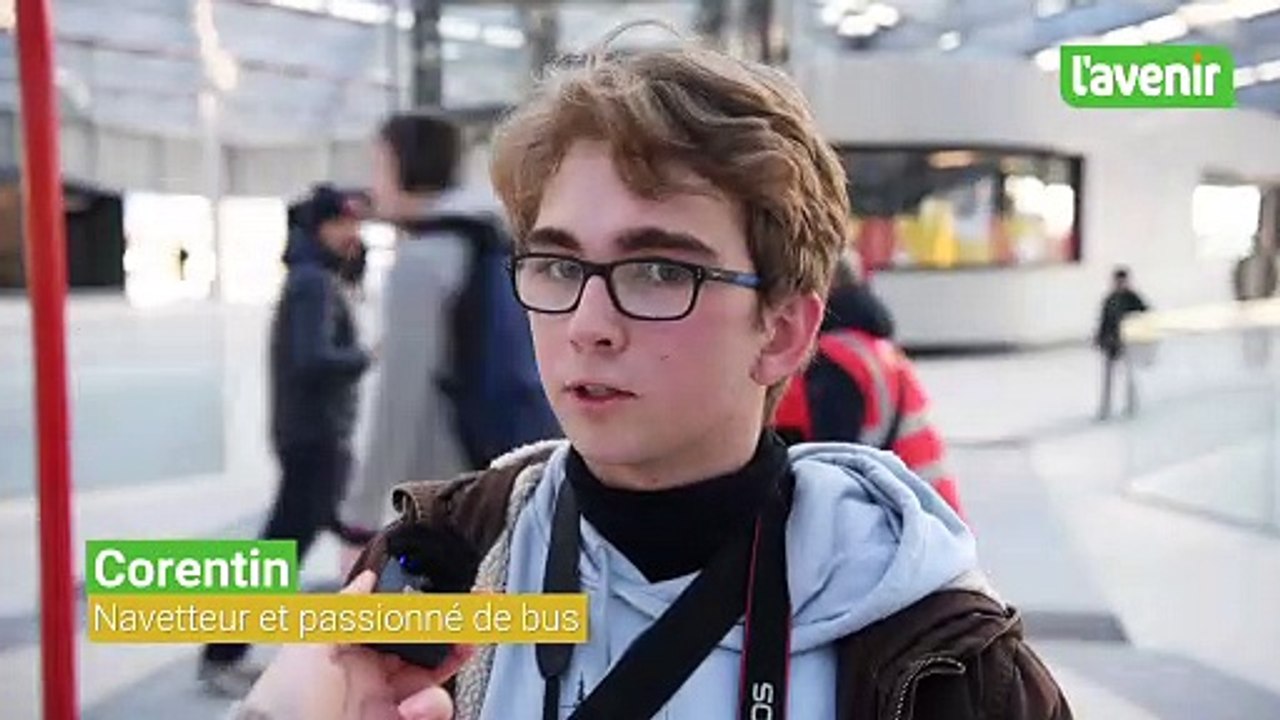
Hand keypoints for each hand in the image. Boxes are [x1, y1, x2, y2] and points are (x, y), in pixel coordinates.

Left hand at [240, 571, 473, 719]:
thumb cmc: (284, 702)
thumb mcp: (308, 643)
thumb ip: (343, 607)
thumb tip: (368, 577)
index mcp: (353, 650)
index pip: (401, 624)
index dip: (430, 612)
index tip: (456, 600)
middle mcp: (374, 678)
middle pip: (428, 654)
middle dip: (454, 640)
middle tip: (470, 632)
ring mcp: (387, 707)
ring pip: (436, 688)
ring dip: (439, 689)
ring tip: (419, 697)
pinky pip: (434, 715)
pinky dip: (432, 711)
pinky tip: (411, 711)